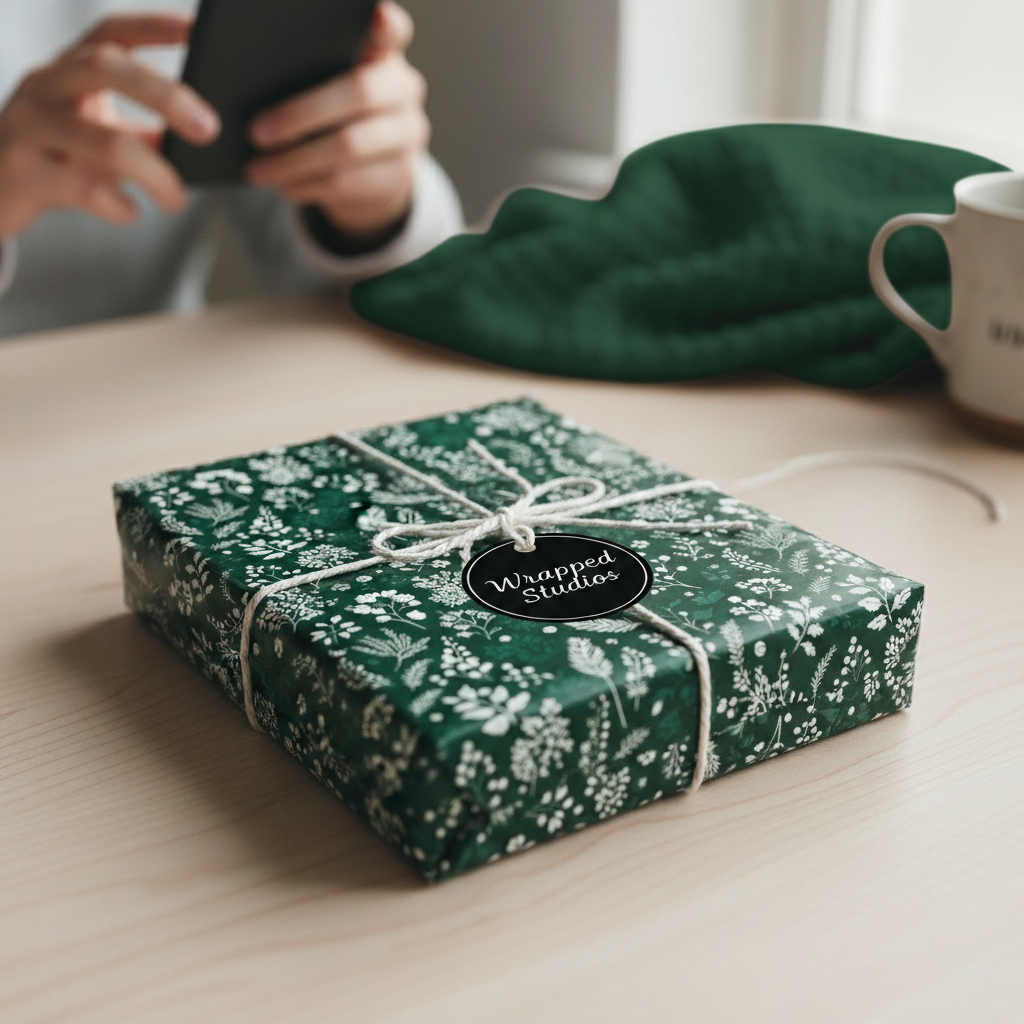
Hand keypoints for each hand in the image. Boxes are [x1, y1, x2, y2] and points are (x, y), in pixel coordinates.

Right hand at [0, 15, 218, 238]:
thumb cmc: (52, 161)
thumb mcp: (97, 137)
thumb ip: (144, 135)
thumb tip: (202, 139)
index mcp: (66, 71)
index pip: (110, 33)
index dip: (153, 27)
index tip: (196, 29)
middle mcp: (44, 87)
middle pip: (107, 69)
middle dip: (166, 96)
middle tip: (208, 128)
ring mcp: (28, 127)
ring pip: (104, 141)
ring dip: (154, 174)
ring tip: (176, 199)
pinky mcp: (21, 174)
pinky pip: (83, 188)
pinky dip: (117, 205)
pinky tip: (131, 212)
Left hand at [246, 2, 428, 243]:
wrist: (370, 170)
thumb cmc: (329, 109)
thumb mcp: (320, 78)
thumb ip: (296, 60)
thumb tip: (226, 49)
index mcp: (382, 51)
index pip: (392, 29)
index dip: (383, 23)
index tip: (372, 14)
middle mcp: (404, 87)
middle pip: (359, 92)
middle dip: (301, 113)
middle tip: (255, 131)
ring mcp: (407, 133)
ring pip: (350, 145)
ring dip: (295, 159)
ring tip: (256, 169)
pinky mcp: (398, 175)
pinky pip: (348, 181)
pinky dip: (308, 184)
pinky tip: (281, 184)